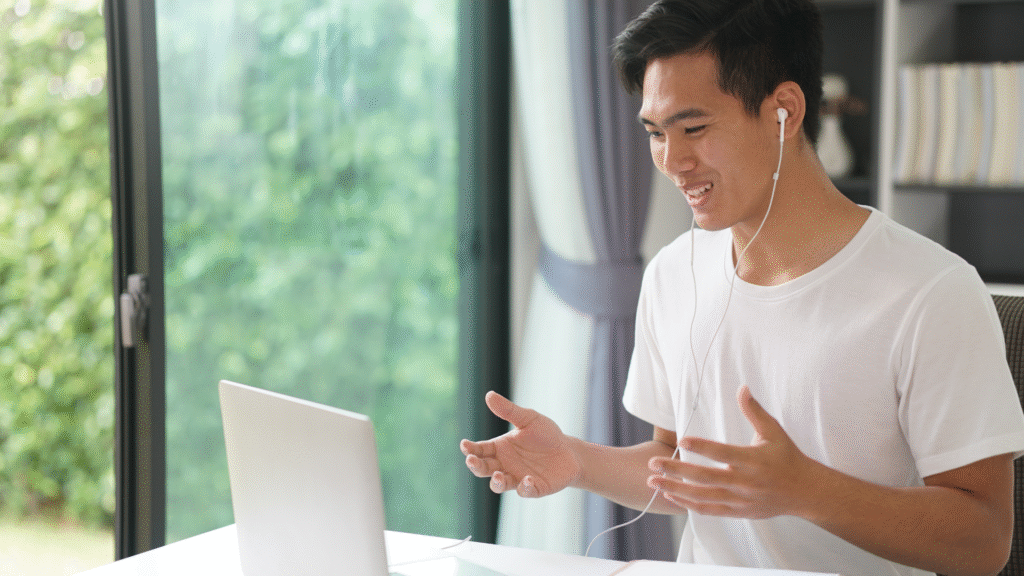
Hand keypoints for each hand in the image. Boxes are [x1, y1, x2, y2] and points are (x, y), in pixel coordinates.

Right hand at [460, 391, 581, 497]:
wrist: (570, 451)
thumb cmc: (546, 434)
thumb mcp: (529, 419)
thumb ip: (509, 410)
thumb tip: (489, 395)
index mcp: (500, 448)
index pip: (480, 450)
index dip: (470, 449)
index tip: (464, 445)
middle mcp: (505, 465)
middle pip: (484, 469)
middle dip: (476, 466)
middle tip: (472, 460)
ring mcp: (518, 478)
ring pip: (499, 485)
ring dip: (496, 482)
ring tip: (498, 475)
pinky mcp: (535, 488)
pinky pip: (525, 491)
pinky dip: (524, 488)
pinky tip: (527, 480)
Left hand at [647, 386, 821, 518]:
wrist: (805, 492)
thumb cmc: (788, 457)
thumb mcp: (774, 432)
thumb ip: (754, 411)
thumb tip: (742, 387)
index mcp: (753, 461)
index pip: (723, 453)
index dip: (702, 447)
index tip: (681, 440)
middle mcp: (744, 482)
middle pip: (705, 478)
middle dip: (677, 470)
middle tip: (652, 463)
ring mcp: (740, 500)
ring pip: (703, 497)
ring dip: (675, 489)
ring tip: (652, 480)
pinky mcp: (738, 512)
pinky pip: (709, 510)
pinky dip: (688, 504)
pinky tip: (670, 494)